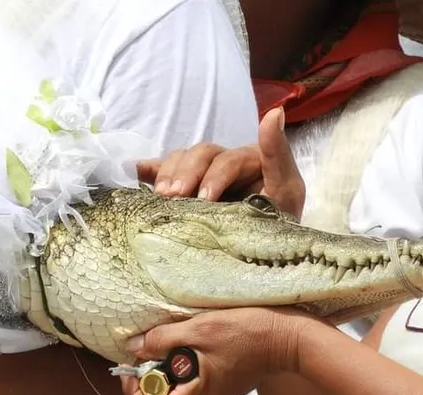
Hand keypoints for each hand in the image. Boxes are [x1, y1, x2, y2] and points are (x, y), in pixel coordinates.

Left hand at [120, 307, 318, 394]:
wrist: (287, 336)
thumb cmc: (243, 333)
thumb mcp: (198, 329)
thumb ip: (162, 339)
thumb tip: (133, 347)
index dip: (135, 394)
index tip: (135, 368)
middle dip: (149, 382)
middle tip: (150, 353)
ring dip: (166, 374)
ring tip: (169, 346)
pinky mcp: (224, 385)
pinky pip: (193, 385)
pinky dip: (183, 370)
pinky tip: (189, 346)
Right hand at [136, 108, 306, 218]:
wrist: (267, 254)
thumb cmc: (280, 223)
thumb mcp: (288, 190)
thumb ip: (279, 155)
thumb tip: (274, 113)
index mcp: (250, 158)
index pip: (227, 159)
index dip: (214, 176)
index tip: (204, 199)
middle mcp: (225, 160)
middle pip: (200, 155)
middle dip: (186, 175)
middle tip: (175, 200)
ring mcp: (204, 173)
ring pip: (181, 160)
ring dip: (168, 176)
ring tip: (161, 199)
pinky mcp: (187, 187)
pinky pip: (164, 171)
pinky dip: (148, 170)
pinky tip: (135, 173)